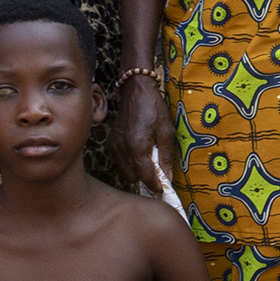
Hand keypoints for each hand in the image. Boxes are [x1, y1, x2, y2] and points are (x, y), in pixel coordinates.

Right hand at [113, 74, 173, 198]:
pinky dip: (129, 163)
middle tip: (158, 174)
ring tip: (149, 162)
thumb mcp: (167, 131)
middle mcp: (123, 149)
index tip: (163, 190)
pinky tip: (139, 154)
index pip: (145, 176)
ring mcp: (114, 146)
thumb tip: (168, 176)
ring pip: (125, 171)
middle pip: (133, 177)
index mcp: (137, 147)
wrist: (135, 91)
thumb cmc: (153, 108)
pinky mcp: (111, 142)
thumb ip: (165, 156)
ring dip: (137, 172)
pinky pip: (120, 162)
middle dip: (146, 179)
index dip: (155, 186)